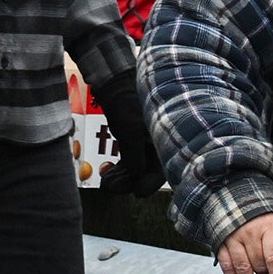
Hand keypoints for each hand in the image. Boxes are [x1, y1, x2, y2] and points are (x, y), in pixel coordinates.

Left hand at [92, 76, 159, 194]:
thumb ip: (135, 155)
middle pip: (148, 170)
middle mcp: (161, 140)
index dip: (151, 183)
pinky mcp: (134, 138)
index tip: (138, 193)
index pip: (163, 168)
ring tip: (105, 182)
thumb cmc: (125, 101)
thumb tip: (137, 176)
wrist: (113, 80)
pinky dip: (119, 167)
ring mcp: (147, 139)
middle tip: (110, 186)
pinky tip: (106, 172)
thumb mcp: (129, 130)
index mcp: (168, 138)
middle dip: (130, 181)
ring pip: (137, 166)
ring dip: (122, 176)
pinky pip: (130, 159)